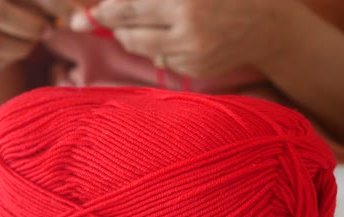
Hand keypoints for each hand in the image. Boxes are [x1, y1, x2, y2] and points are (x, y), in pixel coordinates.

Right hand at [0, 0, 76, 65]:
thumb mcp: (40, 2)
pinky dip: (10, 56)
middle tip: (48, 31)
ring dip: (22, 45)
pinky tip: (16, 47)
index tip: (78, 16)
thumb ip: (65, 3)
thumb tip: (93, 7)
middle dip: (31, 26)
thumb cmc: (26, 5)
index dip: (56, 2)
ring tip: (31, 39)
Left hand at [71, 0, 286, 77]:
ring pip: (144, 50)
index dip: (104, 13)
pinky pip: (162, 59)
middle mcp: (186, 30)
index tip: (86, 15)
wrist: (269, 24)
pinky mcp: (196, 69)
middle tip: (102, 18)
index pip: (129, 9)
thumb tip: (119, 4)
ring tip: (144, 23)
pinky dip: (158, 48)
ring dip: (134, 37)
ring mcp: (191, 54)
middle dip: (113, 27)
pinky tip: (172, 36)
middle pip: (130, 34)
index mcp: (185, 2)